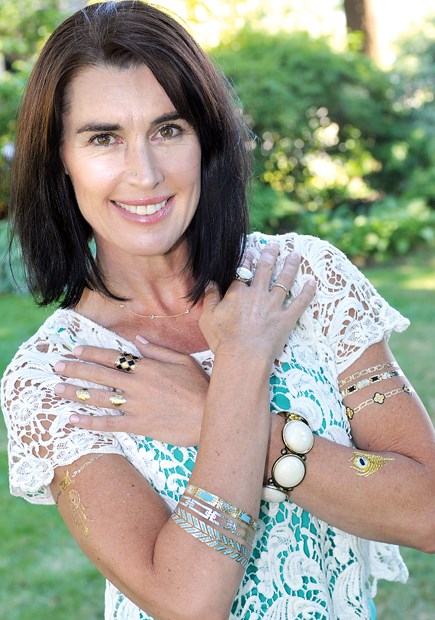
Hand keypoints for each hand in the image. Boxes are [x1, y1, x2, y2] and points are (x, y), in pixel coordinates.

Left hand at [54, 339, 208, 444]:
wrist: (208, 416)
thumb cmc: (199, 386)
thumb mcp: (182, 360)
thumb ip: (157, 349)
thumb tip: (137, 339)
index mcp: (146, 366)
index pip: (112, 357)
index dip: (91, 353)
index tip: (74, 350)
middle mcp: (136, 384)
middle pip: (99, 375)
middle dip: (75, 369)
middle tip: (56, 366)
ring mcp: (135, 406)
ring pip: (98, 397)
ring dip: (75, 392)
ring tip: (56, 389)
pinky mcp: (138, 425)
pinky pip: (109, 423)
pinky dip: (89, 421)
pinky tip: (73, 419)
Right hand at [199, 243, 315, 361]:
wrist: (243, 356)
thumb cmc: (223, 339)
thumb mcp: (208, 317)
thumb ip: (210, 298)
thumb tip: (210, 282)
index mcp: (238, 293)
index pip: (242, 271)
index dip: (247, 259)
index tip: (252, 250)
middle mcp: (258, 295)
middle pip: (265, 270)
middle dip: (271, 255)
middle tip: (276, 245)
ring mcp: (274, 306)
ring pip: (284, 281)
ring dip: (290, 267)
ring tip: (295, 255)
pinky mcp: (286, 319)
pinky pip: (299, 303)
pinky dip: (307, 292)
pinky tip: (312, 282)